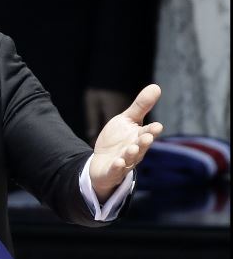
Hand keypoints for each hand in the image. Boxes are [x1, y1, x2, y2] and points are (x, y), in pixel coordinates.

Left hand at [89, 84, 162, 201]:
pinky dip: (117, 167)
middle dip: (144, 142)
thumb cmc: (118, 139)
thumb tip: (156, 86)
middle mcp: (134, 151)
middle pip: (140, 147)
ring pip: (129, 159)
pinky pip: (115, 171)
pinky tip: (118, 162)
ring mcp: (124, 162)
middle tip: (147, 137)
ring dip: (131, 154)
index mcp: (139, 137)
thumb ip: (141, 106)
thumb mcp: (127, 120)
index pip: (147, 133)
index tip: (157, 126)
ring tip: (132, 148)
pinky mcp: (112, 172)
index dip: (151, 130)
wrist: (102, 162)